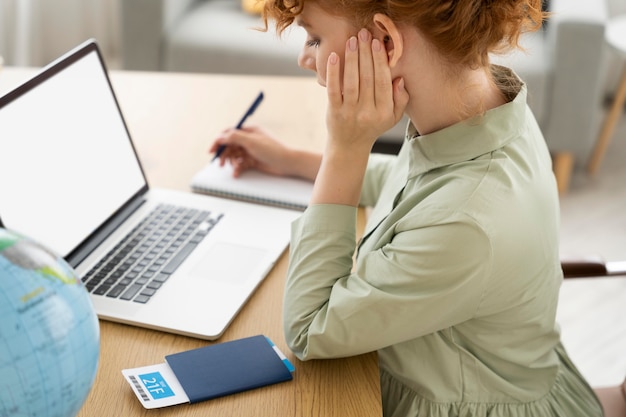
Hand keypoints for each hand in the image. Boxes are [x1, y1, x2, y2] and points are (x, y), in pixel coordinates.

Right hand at [209, 126, 319, 179]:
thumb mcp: (251, 142)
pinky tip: (237, 173)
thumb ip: (234, 138)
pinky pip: (240, 164)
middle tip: (220, 163)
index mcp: (249, 131)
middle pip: (230, 146)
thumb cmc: (272, 150)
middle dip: (224, 154)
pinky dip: (237, 168)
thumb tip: (220, 137)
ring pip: (234, 156)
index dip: (219, 141)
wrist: (287, 163)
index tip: (212, 151)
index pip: (229, 133)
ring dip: (231, 162)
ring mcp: (251, 151)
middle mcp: (249, 140)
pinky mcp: (253, 161)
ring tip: (233, 168)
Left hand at [326, 29, 408, 150]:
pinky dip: (333, 73)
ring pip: (351, 82)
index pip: (383, 82)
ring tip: (352, 40)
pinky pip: (333, 90)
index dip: (380, 61)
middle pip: (367, 78)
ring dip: (351, 59)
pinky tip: (334, 57)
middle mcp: (367, 113)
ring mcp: (349, 113)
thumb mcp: (392, 117)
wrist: (349, 146)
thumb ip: (400, 99)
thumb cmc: (373, 126)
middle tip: (364, 34)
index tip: (377, 43)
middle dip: (366, 53)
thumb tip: (399, 79)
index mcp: (384, 112)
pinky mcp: (334, 112)